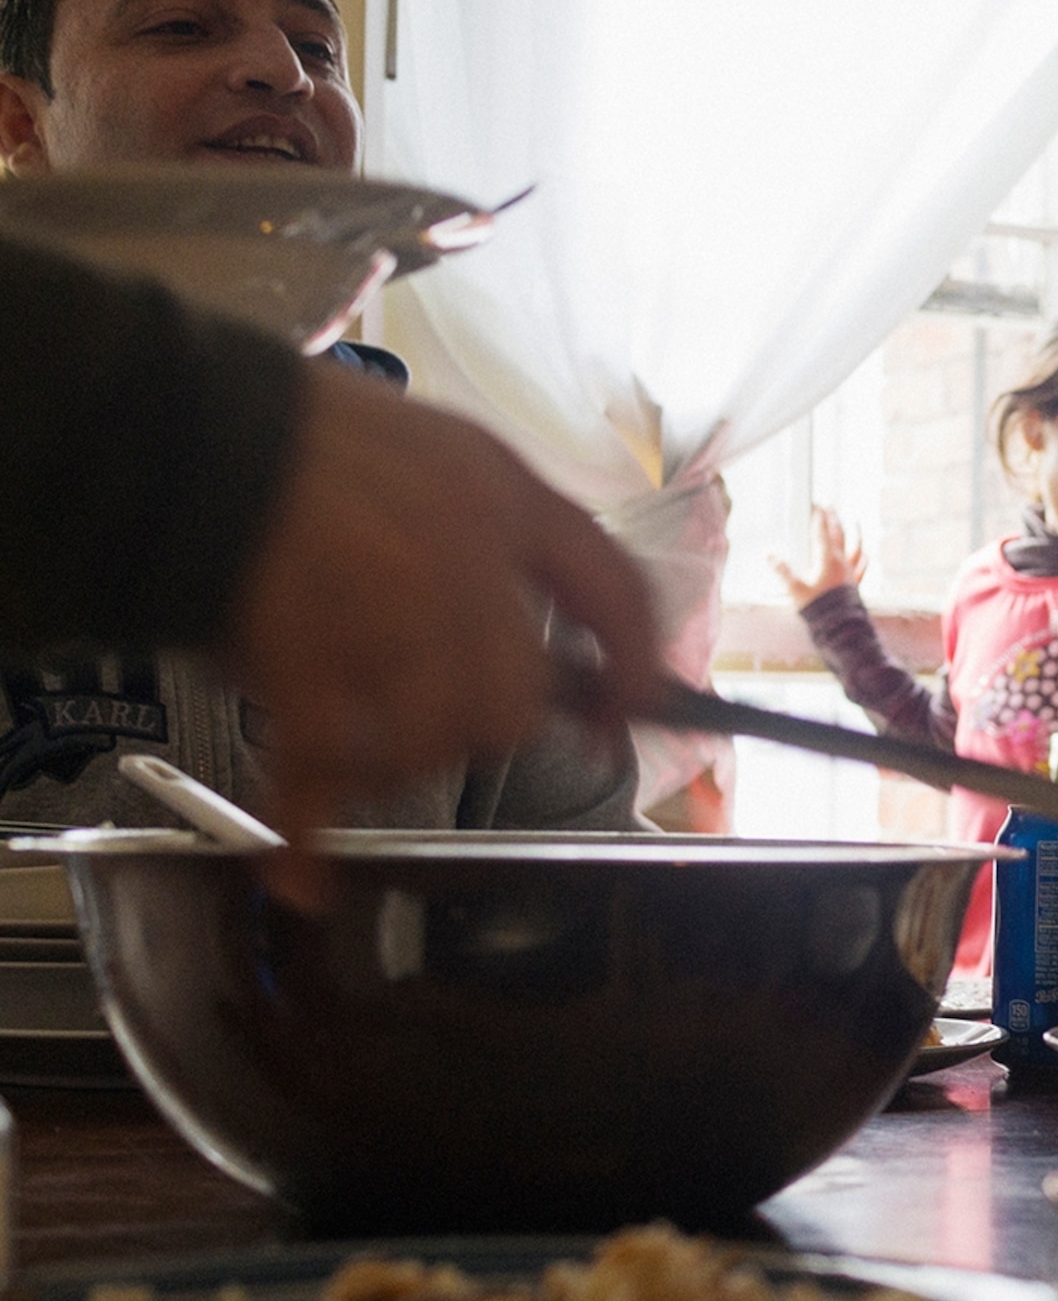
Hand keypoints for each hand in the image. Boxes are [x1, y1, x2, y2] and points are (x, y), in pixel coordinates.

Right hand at [226, 359, 659, 901]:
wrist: (179, 427)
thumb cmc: (292, 437)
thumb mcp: (424, 453)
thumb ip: (479, 532)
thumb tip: (512, 623)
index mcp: (502, 492)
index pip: (616, 590)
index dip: (635, 664)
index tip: (629, 713)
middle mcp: (465, 555)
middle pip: (517, 696)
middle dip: (482, 729)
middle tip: (431, 726)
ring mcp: (392, 610)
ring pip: (438, 737)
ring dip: (396, 762)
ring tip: (349, 752)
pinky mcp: (307, 659)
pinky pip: (325, 769)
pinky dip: (308, 826)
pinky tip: (300, 873)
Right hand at [768, 504, 865, 607]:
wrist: (840, 626)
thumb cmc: (818, 608)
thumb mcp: (795, 589)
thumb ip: (781, 571)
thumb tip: (768, 555)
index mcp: (826, 559)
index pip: (821, 532)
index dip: (818, 517)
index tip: (815, 504)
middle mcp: (841, 562)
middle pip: (838, 534)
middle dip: (832, 519)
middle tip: (829, 506)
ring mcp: (850, 572)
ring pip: (855, 547)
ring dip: (854, 533)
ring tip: (855, 521)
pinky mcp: (855, 584)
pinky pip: (861, 567)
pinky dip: (863, 559)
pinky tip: (866, 555)